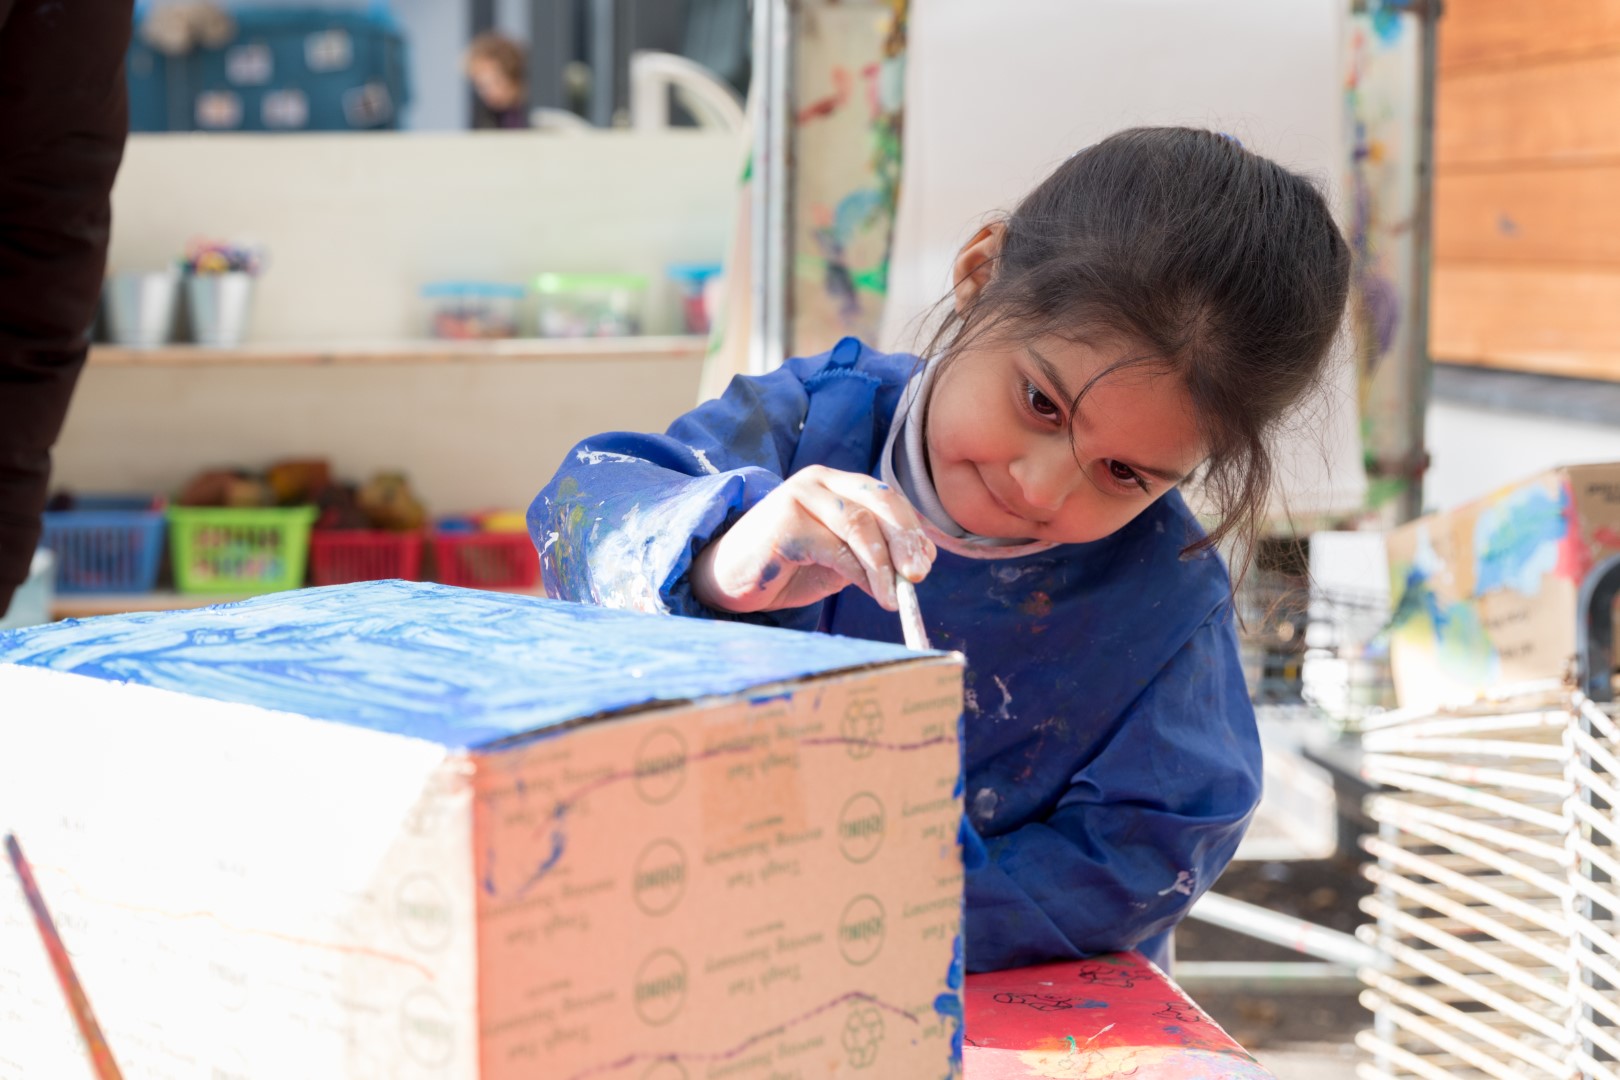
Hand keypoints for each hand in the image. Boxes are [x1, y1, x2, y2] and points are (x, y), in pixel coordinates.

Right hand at [690, 466, 936, 613]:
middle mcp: (818, 481)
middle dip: (905, 540)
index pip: (885, 497)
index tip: (927, 563)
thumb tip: (921, 562)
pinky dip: (861, 573)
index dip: (911, 529)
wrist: (728, 582)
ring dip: (884, 565)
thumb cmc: (787, 570)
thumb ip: (873, 555)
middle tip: (919, 575)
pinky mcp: (785, 521)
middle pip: (878, 502)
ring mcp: (799, 496)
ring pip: (860, 525)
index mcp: (835, 483)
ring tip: (895, 597)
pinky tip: (874, 593)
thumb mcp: (839, 560)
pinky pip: (836, 547)